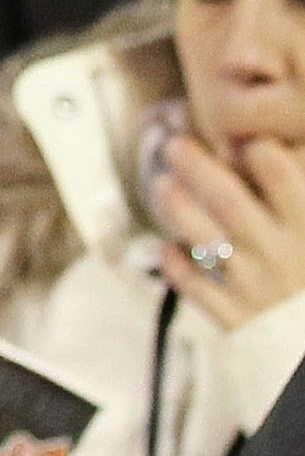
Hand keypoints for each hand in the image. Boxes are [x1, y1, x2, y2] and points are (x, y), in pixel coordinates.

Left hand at [156, 129, 304, 330]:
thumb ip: (292, 186)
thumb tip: (254, 142)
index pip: (277, 172)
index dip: (254, 147)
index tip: (239, 139)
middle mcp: (278, 253)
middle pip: (227, 199)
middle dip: (194, 165)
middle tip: (174, 146)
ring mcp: (253, 285)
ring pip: (204, 239)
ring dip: (176, 207)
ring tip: (163, 186)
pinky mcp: (234, 317)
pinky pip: (193, 286)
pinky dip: (175, 263)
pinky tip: (169, 245)